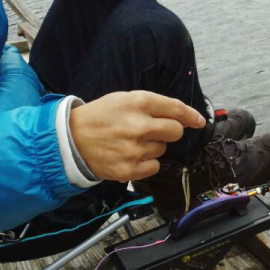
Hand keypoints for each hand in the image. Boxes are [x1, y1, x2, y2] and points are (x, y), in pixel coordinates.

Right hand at [69, 91, 205, 181]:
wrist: (71, 139)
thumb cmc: (101, 117)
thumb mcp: (124, 99)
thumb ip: (154, 106)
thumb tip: (185, 118)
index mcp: (138, 103)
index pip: (175, 109)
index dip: (191, 116)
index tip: (199, 121)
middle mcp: (138, 126)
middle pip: (175, 132)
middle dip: (170, 131)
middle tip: (154, 131)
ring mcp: (134, 149)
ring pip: (162, 150)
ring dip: (153, 146)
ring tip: (131, 142)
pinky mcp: (129, 169)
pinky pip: (154, 167)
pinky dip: (146, 163)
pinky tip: (130, 156)